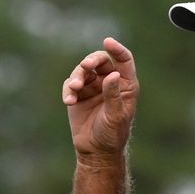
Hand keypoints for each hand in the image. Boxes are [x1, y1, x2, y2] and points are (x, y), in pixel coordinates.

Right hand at [63, 37, 139, 160]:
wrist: (96, 152)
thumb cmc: (112, 135)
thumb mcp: (115, 116)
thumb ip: (113, 95)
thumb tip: (113, 74)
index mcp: (125, 85)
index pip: (123, 60)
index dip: (117, 49)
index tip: (108, 41)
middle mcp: (109, 82)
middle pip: (100, 61)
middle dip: (92, 60)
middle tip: (86, 65)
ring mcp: (93, 87)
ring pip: (83, 71)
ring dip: (77, 76)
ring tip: (75, 88)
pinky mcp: (78, 95)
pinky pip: (70, 85)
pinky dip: (69, 91)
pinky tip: (69, 101)